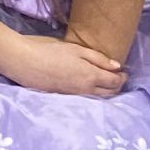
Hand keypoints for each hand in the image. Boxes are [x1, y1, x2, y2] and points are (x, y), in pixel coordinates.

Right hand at [7, 31, 127, 97]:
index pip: (114, 82)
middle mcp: (87, 90)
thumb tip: (117, 66)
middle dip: (117, 86)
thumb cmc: (49, 51)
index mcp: (91, 75)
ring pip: (99, 98)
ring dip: (107, 92)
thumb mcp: (75, 49)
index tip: (124, 72)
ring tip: (107, 84)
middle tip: (118, 78)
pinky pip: (87, 99)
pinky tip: (90, 87)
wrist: (25, 63)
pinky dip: (94, 95)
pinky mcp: (66, 98)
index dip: (122, 77)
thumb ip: (97, 58)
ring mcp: (76, 96)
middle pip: (109, 93)